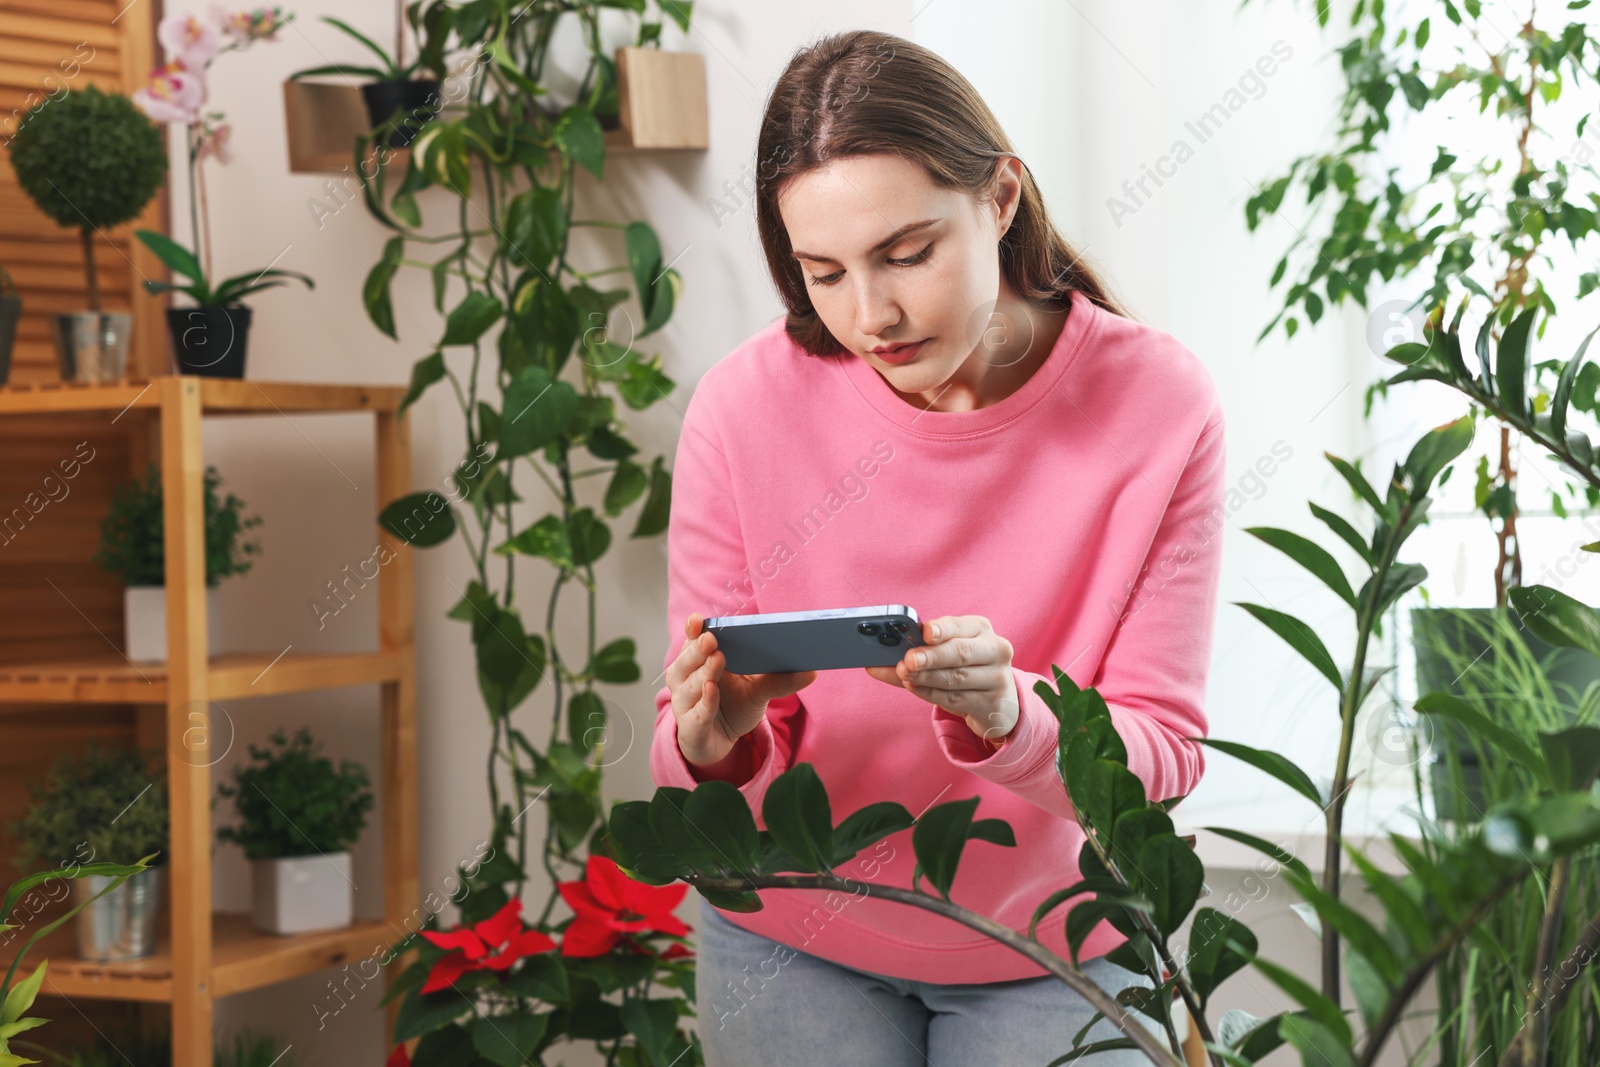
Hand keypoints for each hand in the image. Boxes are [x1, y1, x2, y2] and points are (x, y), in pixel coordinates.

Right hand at [666, 612, 817, 767]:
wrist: (719, 741)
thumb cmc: (733, 706)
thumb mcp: (758, 690)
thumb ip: (779, 679)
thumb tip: (812, 671)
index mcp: (699, 661)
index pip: (693, 641)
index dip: (694, 629)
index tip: (699, 620)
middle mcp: (685, 679)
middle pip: (688, 661)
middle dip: (699, 649)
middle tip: (712, 639)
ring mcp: (685, 704)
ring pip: (690, 686)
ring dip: (704, 673)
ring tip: (717, 659)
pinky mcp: (691, 729)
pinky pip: (696, 714)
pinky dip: (705, 702)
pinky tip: (712, 690)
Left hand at [864, 614, 1018, 747]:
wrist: (998, 701)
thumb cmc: (964, 668)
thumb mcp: (946, 654)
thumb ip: (912, 654)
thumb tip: (873, 661)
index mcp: (980, 629)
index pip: (962, 625)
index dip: (943, 628)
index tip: (925, 632)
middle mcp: (995, 650)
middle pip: (960, 653)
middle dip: (930, 656)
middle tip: (907, 660)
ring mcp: (997, 678)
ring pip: (955, 678)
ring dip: (926, 678)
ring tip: (905, 675)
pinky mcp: (991, 704)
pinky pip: (955, 699)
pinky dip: (931, 693)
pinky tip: (914, 688)